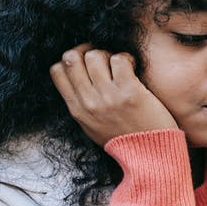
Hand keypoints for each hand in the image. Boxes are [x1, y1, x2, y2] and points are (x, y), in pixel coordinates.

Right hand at [49, 43, 177, 145]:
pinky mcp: (129, 91)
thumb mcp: (91, 125)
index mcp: (77, 110)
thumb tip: (75, 75)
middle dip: (87, 51)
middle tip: (103, 57)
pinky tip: (132, 67)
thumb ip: (81, 103)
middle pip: (71, 58)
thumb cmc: (123, 138)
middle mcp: (88, 102)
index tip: (85, 61)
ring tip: (119, 65)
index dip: (70, 59)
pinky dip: (126, 58)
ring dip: (108, 54)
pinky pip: (119, 59)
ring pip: (95, 55)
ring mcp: (108, 96)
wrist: (149, 154)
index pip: (57, 71)